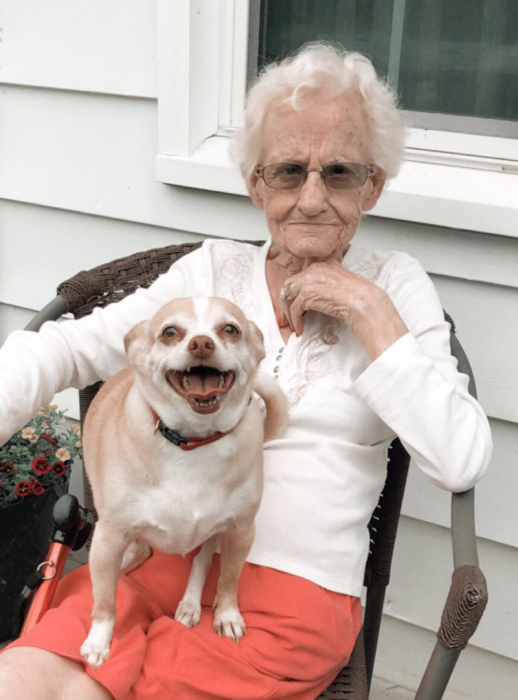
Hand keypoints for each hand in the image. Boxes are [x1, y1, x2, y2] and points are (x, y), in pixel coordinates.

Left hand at [280, 260, 407, 359]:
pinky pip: (294, 309)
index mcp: (322, 265)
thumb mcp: (340, 282)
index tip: (294, 303)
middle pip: (290, 285)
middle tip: (285, 316)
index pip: (301, 277)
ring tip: (292, 325)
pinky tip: (300, 329)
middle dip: (286, 302)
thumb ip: (328, 284)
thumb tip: (320, 298)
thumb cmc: (358, 295)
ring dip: (288, 313)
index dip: (296, 292)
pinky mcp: (307, 294)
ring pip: (288, 297)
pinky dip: (295, 321)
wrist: (363, 300)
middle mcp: (313, 270)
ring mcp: (308, 281)